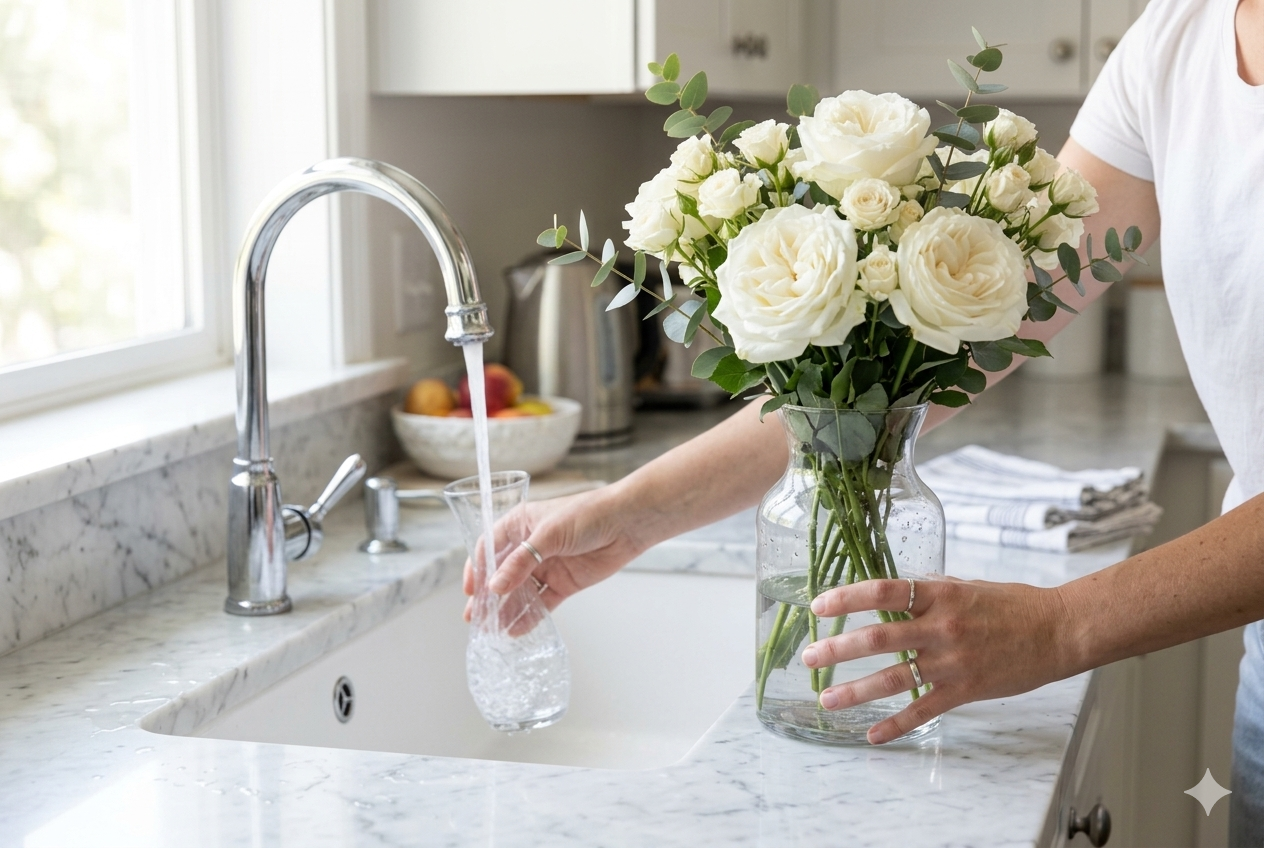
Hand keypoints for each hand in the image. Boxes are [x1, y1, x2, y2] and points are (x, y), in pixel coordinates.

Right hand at [462, 486, 647, 619]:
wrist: (626, 523)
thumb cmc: (587, 514)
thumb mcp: (549, 534)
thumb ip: (522, 562)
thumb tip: (495, 587)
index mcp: (520, 525)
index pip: (490, 548)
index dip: (478, 569)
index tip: (470, 590)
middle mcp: (530, 547)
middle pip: (502, 574)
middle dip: (488, 596)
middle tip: (474, 618)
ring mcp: (547, 566)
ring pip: (520, 592)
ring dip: (506, 610)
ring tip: (492, 630)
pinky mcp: (564, 583)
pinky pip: (542, 603)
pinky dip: (530, 616)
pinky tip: (516, 629)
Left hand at [802, 576, 1072, 743]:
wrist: (1057, 631)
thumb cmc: (1011, 605)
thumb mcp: (964, 587)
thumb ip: (926, 593)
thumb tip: (890, 595)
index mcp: (939, 594)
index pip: (883, 591)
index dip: (846, 598)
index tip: (818, 605)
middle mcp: (941, 626)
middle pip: (878, 638)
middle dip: (838, 648)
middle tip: (808, 657)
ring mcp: (952, 661)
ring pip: (894, 678)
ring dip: (855, 690)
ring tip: (826, 699)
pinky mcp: (965, 690)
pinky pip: (923, 710)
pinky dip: (895, 725)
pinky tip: (872, 735)